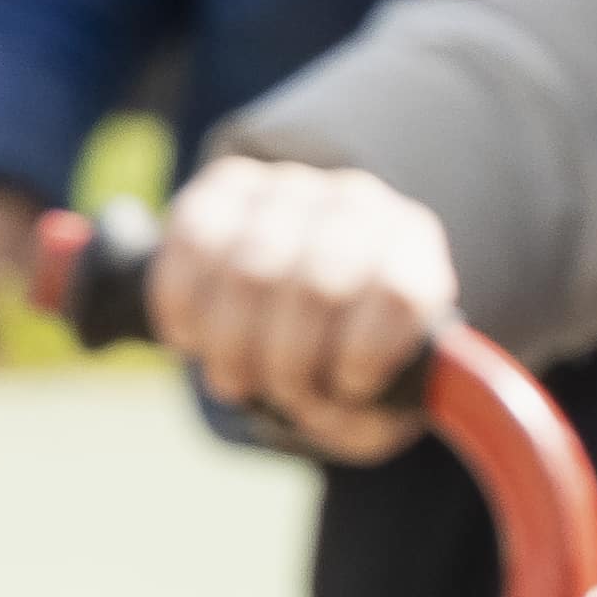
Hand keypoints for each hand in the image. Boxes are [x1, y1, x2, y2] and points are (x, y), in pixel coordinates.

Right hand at [152, 152, 457, 462]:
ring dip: (230, 346)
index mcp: (413, 251)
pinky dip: (182, 307)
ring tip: (235, 380)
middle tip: (277, 394)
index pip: (398, 293)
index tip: (348, 387)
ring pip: (248, 271)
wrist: (304, 299)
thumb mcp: (377, 397)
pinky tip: (192, 339)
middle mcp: (359, 205)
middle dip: (287, 363)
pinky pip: (193, 244)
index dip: (366, 352)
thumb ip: (371, 412)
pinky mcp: (228, 183)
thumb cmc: (347, 355)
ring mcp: (292, 186)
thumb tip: (339, 405)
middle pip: (316, 288)